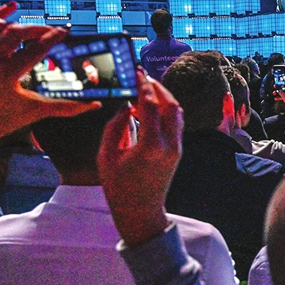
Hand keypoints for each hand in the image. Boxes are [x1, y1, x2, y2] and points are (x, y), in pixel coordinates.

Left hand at [0, 3, 100, 144]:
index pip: (34, 49)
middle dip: (37, 29)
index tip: (65, 31)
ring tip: (37, 29)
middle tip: (52, 32)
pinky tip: (12, 6)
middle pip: (16, 33)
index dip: (52, 38)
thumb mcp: (36, 111)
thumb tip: (94, 106)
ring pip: (1, 27)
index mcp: (5, 76)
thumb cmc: (5, 119)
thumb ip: (67, 107)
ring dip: (21, 25)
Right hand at [99, 71, 182, 246]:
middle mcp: (169, 144)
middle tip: (144, 79)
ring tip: (145, 93)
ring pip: (177, 113)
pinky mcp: (177, 151)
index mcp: (150, 146)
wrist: (140, 211)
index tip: (138, 73)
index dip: (144, 86)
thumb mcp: (107, 155)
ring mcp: (177, 148)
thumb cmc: (119, 187)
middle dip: (159, 88)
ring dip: (164, 99)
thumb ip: (115, 126)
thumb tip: (126, 106)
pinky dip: (165, 111)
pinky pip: (175, 123)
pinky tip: (148, 110)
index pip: (151, 106)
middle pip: (171, 105)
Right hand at [276, 83, 284, 117]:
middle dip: (279, 85)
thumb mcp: (284, 96)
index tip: (283, 74)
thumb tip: (278, 90)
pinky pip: (284, 95)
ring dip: (278, 91)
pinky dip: (280, 96)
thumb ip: (280, 92)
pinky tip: (275, 98)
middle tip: (275, 85)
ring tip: (274, 93)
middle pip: (284, 85)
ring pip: (283, 90)